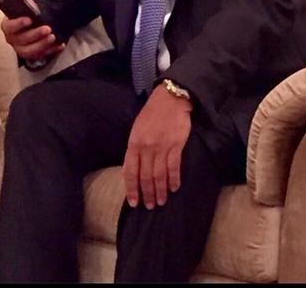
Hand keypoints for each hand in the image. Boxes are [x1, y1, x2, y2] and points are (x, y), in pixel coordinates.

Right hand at [0, 0, 64, 60]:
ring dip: (42, 44)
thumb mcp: (25, 5)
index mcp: (8, 26)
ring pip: (30, 51)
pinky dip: (52, 50)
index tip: (29, 19)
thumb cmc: (27, 12)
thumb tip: (30, 5)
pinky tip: (60, 44)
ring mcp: (21, 48)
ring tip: (53, 37)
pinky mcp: (32, 54)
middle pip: (22, 39)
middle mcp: (12, 39)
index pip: (10, 26)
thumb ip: (25, 4)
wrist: (31, 19)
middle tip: (47, 29)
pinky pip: (41, 54)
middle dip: (36, 34)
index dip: (19, 23)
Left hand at [123, 84, 191, 209]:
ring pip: (159, 175)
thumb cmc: (152, 113)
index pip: (130, 171)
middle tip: (150, 206)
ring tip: (161, 201)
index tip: (134, 202)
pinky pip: (173, 168)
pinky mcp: (175, 146)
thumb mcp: (137, 128)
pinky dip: (173, 180)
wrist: (170, 99)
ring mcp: (161, 147)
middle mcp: (146, 147)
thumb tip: (135, 168)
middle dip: (147, 193)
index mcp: (133, 143)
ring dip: (160, 191)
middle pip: (145, 177)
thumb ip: (135, 147)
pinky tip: (174, 188)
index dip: (131, 188)